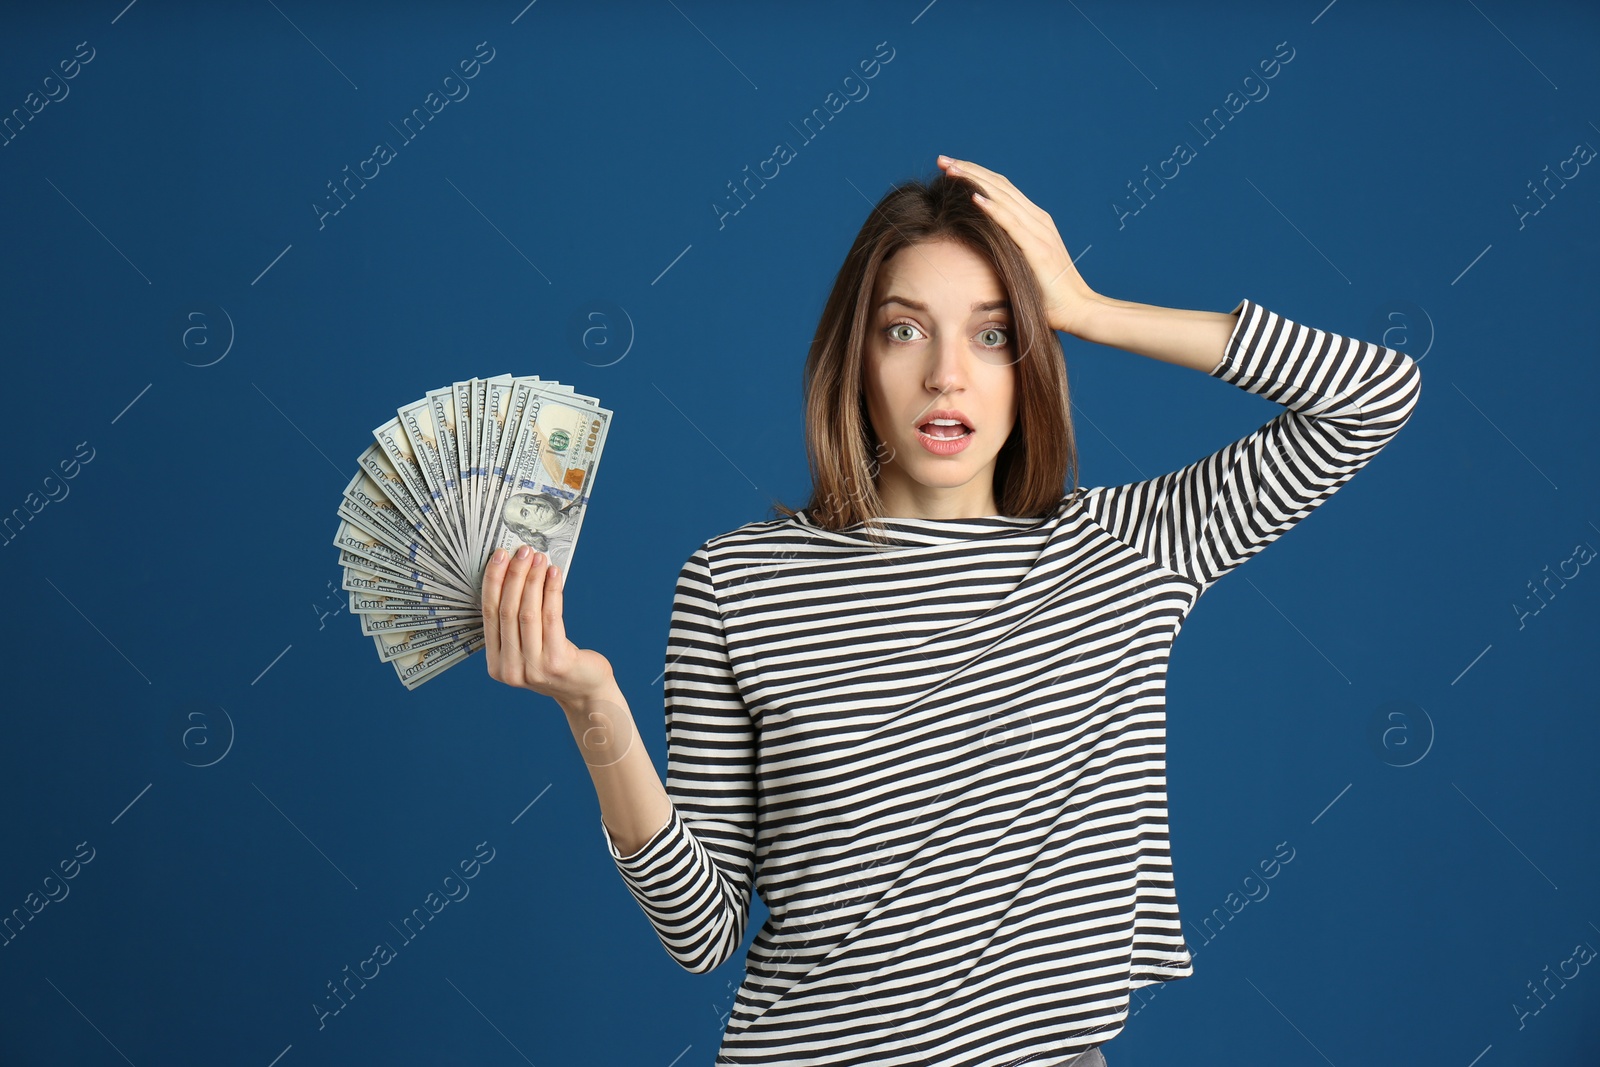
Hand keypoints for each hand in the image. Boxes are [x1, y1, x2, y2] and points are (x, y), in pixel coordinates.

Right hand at [481, 544, 612, 704]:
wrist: (585, 690)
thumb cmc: (556, 661)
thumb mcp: (527, 648)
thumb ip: (515, 623)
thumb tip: (514, 573)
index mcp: (496, 665)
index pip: (489, 615)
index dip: (493, 582)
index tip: (500, 557)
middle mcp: (510, 669)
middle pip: (507, 611)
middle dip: (513, 576)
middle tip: (521, 551)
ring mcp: (533, 668)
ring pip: (528, 613)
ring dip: (533, 580)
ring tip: (539, 558)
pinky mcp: (556, 662)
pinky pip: (551, 617)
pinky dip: (551, 591)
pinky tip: (554, 574)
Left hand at [936, 155, 1098, 337]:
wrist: (1079, 310)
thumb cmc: (1049, 294)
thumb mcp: (1024, 265)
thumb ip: (1009, 250)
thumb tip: (981, 249)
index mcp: (1034, 221)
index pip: (1001, 189)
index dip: (975, 174)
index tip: (949, 168)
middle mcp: (1038, 220)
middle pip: (999, 185)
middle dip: (968, 169)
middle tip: (941, 159)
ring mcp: (1040, 233)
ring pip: (1003, 197)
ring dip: (975, 181)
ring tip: (951, 169)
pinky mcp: (1038, 249)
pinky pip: (1012, 224)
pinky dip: (993, 209)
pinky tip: (974, 198)